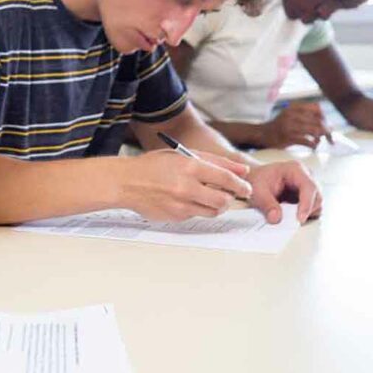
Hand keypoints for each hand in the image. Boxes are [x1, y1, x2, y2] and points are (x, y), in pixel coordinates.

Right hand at [118, 149, 252, 221]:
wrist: (127, 182)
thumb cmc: (154, 166)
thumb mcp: (183, 155)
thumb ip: (215, 161)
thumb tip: (242, 170)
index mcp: (189, 166)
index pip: (226, 178)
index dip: (240, 185)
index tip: (246, 187)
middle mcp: (186, 187)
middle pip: (223, 200)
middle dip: (230, 198)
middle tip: (229, 195)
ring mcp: (180, 204)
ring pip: (213, 211)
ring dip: (215, 205)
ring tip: (207, 196)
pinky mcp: (175, 217)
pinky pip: (196, 216)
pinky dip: (196, 209)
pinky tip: (185, 200)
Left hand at [246, 160, 321, 224]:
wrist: (255, 179)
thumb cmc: (257, 180)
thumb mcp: (257, 192)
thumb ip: (267, 205)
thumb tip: (276, 219)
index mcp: (295, 169)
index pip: (309, 187)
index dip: (307, 204)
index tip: (299, 219)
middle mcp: (305, 177)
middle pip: (317, 197)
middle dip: (306, 211)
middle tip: (291, 222)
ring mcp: (307, 187)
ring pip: (316, 205)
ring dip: (305, 214)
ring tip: (287, 215)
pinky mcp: (306, 197)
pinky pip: (311, 210)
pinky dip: (302, 215)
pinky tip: (289, 214)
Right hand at [261, 103, 332, 148]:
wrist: (262, 134)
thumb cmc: (279, 125)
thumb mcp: (290, 114)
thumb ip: (305, 114)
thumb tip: (325, 123)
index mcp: (294, 107)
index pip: (317, 108)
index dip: (324, 117)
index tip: (326, 124)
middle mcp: (292, 115)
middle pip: (318, 121)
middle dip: (327, 131)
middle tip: (329, 137)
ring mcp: (290, 126)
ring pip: (315, 131)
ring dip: (320, 138)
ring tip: (318, 141)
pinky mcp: (288, 138)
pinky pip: (308, 141)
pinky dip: (313, 145)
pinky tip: (313, 146)